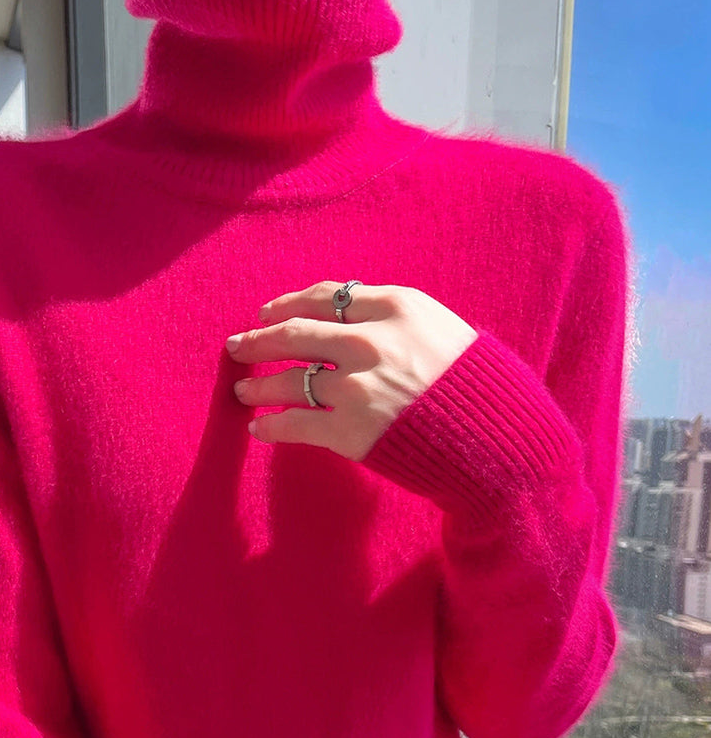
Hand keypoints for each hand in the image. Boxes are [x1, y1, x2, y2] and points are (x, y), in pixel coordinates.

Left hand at [227, 281, 478, 461]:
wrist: (500, 440)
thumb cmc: (478, 385)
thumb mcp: (442, 330)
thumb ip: (394, 320)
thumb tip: (346, 317)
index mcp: (397, 308)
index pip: (326, 297)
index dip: (289, 304)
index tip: (269, 312)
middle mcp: (370, 342)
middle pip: (295, 333)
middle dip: (258, 340)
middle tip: (237, 346)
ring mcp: (357, 388)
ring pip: (288, 380)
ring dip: (258, 386)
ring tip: (243, 391)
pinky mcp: (350, 432)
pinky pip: (295, 426)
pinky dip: (271, 428)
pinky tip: (260, 429)